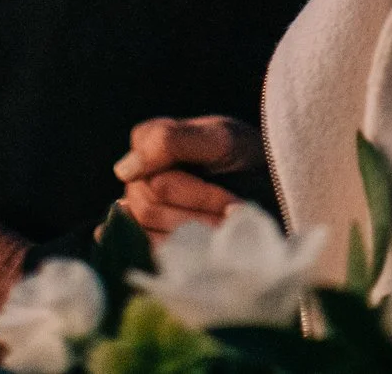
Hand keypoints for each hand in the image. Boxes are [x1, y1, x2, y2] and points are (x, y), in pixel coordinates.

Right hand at [114, 115, 263, 238]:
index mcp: (146, 142)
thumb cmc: (246, 155)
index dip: (197, 195)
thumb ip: (172, 142)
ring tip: (229, 229)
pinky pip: (151, 252)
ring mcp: (140, 208)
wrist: (268, 184)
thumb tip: (123, 169)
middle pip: (150, 208)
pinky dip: (184, 252)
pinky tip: (207, 246)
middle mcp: (137, 176)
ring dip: (197, 234)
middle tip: (237, 218)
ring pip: (150, 233)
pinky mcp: (151, 235)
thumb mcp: (222, 138)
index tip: (234, 201)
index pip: (155, 180)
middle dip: (201, 215)